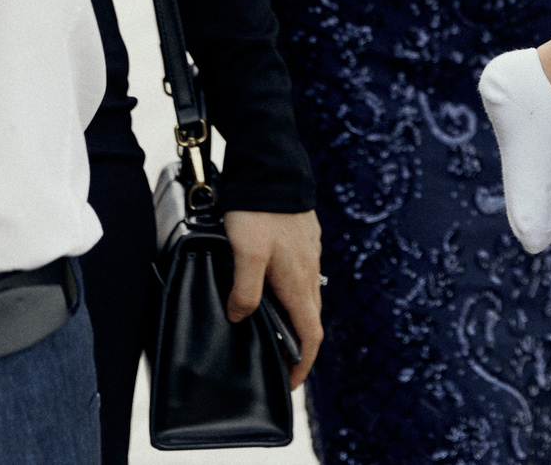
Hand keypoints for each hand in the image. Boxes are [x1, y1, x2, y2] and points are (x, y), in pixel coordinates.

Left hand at [224, 209, 321, 386]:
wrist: (274, 169)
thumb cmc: (259, 212)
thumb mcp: (245, 254)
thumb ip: (244, 290)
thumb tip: (240, 318)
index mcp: (298, 283)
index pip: (310, 336)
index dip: (303, 364)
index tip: (291, 382)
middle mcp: (309, 273)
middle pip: (310, 320)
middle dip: (298, 347)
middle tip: (278, 363)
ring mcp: (310, 255)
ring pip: (307, 298)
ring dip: (294, 320)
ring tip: (271, 329)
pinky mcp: (305, 241)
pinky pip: (303, 278)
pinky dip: (291, 295)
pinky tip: (271, 288)